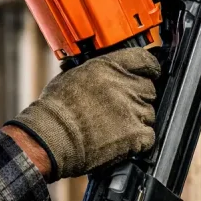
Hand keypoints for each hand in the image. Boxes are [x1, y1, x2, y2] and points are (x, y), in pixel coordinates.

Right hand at [6, 47, 160, 180]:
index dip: (149, 68)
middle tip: (118, 107)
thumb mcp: (75, 74)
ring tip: (112, 125)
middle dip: (137, 97)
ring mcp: (133, 111)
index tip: (149, 74)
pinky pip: (148, 135)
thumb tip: (113, 70)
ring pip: (149, 112)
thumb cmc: (56, 109)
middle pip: (149, 88)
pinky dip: (138, 139)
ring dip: (136, 118)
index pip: (145, 60)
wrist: (50, 137)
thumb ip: (101, 70)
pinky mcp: (136, 134)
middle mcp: (126, 86)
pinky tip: (120, 139)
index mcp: (111, 67)